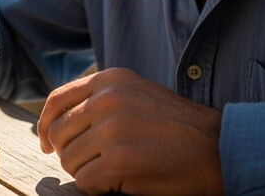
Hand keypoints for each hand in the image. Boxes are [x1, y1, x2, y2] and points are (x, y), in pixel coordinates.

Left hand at [37, 68, 222, 194]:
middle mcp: (106, 99)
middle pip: (59, 133)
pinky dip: (98, 188)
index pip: (57, 100)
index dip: (44, 125)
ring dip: (87, 172)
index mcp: (109, 80)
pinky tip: (122, 183)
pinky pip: (85, 182)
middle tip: (94, 165)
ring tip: (117, 171)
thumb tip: (55, 121)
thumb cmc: (178, 128)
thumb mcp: (137, 95)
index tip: (46, 144)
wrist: (220, 149)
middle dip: (70, 154)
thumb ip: (100, 99)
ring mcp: (111, 129)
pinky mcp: (119, 160)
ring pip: (69, 160)